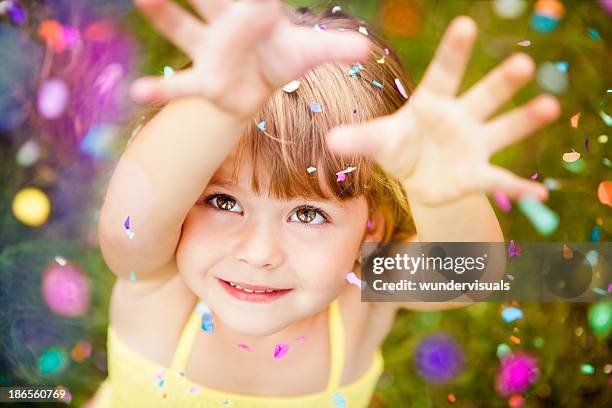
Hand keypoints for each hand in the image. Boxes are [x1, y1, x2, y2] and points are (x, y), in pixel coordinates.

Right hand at [130, 0, 370, 117]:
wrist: (258, 83)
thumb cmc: (281, 58)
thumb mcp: (306, 53)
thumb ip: (330, 47)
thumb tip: (365, 47)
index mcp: (252, 11)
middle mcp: (224, 25)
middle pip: (210, 0)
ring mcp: (207, 51)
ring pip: (183, 28)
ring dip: (164, 13)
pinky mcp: (203, 81)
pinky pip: (179, 86)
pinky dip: (161, 90)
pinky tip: (138, 92)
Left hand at [326, 16, 560, 205]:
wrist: (417, 176)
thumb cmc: (399, 147)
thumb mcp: (379, 141)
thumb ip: (361, 138)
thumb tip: (331, 140)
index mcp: (433, 103)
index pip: (444, 73)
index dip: (454, 51)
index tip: (465, 24)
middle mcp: (460, 117)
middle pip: (484, 95)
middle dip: (502, 82)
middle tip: (524, 63)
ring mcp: (474, 144)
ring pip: (503, 128)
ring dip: (525, 119)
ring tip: (550, 106)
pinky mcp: (478, 173)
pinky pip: (501, 179)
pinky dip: (520, 188)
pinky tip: (542, 195)